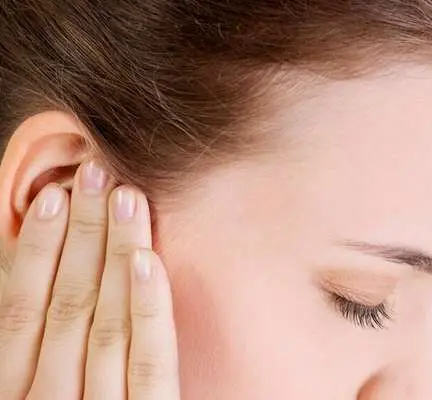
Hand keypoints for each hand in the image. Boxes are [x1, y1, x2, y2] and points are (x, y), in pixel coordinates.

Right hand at [0, 161, 179, 398]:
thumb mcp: (28, 391)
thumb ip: (27, 354)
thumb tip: (29, 280)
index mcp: (9, 393)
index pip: (17, 307)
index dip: (33, 248)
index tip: (52, 196)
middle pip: (62, 303)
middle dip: (79, 234)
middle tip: (95, 175)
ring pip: (102, 321)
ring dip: (112, 254)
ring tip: (123, 197)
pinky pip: (148, 362)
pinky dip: (146, 309)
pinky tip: (147, 261)